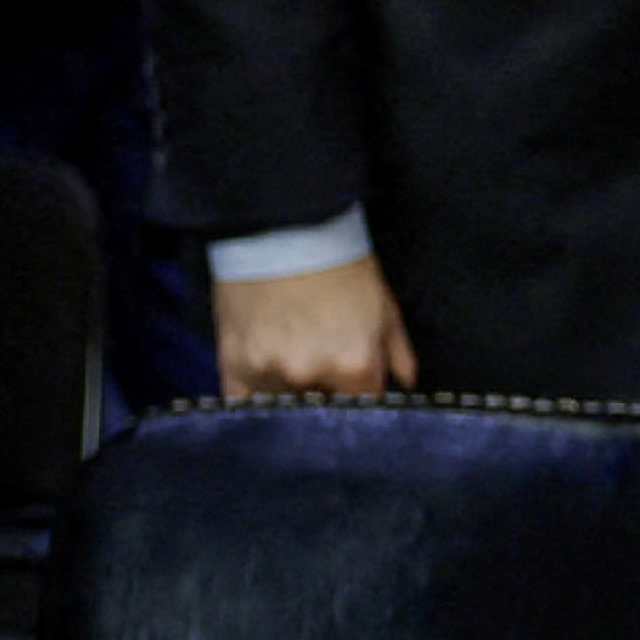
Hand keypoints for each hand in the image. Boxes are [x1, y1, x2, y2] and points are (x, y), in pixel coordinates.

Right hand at [215, 250, 415, 397]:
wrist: (284, 229)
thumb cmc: (341, 266)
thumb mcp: (385, 308)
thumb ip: (398, 353)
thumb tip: (406, 385)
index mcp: (354, 366)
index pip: (363, 409)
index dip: (362, 402)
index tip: (357, 395)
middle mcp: (310, 375)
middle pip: (322, 409)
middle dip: (327, 398)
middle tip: (325, 379)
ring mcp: (268, 370)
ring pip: (284, 406)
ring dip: (291, 397)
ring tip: (294, 371)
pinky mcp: (233, 362)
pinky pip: (241, 403)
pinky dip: (254, 402)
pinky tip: (262, 392)